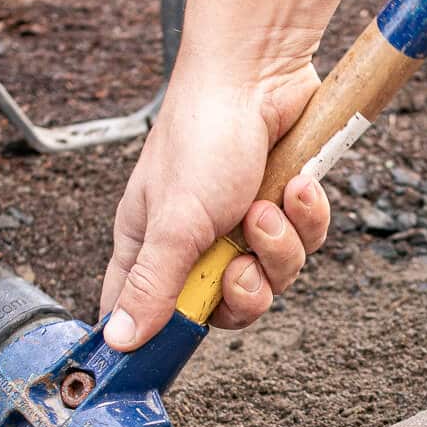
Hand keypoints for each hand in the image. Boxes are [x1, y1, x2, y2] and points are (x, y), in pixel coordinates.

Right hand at [100, 55, 331, 349]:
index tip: (174, 353)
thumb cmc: (203, 134)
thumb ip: (153, 286)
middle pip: (225, 309)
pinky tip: (296, 185)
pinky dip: (305, 216)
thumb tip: (121, 340)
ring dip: (278, 245)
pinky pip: (305, 241)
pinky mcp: (285, 206)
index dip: (158, 338)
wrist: (260, 73)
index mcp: (150, 244)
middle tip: (241, 261)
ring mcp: (243, 223)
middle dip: (244, 291)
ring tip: (266, 206)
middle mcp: (195, 239)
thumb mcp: (175, 222)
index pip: (141, 312)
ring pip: (274, 277)